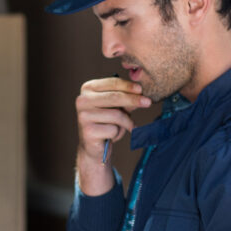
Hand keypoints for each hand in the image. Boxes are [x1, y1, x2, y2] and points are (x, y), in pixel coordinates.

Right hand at [75, 76, 149, 193]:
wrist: (94, 147)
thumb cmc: (107, 123)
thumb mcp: (118, 107)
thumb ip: (127, 99)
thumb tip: (141, 93)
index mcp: (88, 89)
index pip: (112, 83)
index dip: (128, 86)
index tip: (141, 89)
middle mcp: (82, 100)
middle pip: (115, 97)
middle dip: (133, 100)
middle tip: (148, 102)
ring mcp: (83, 116)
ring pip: (116, 115)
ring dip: (127, 123)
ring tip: (128, 128)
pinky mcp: (88, 131)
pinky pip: (113, 130)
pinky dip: (118, 134)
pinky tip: (112, 137)